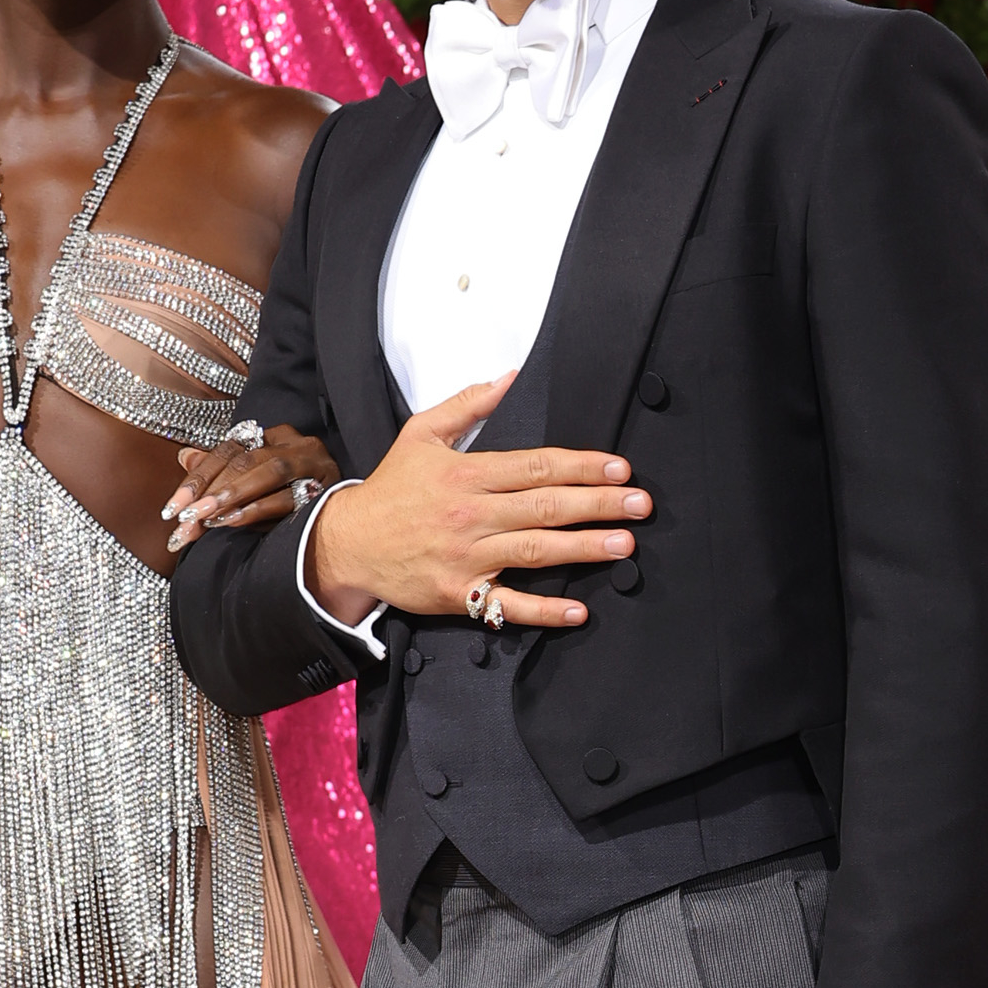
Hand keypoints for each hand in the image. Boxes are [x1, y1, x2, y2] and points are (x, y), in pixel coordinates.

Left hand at [164, 425, 338, 552]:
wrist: (351, 528)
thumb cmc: (296, 505)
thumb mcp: (253, 488)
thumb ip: (221, 473)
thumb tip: (184, 458)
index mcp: (278, 437)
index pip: (230, 449)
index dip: (198, 477)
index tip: (172, 507)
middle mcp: (299, 444)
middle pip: (247, 458)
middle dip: (210, 489)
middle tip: (183, 517)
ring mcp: (317, 464)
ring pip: (269, 471)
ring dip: (232, 496)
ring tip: (204, 519)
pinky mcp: (330, 489)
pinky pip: (290, 497)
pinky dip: (259, 509)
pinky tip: (234, 522)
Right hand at [304, 373, 646, 629]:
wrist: (347, 544)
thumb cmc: (390, 489)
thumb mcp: (420, 434)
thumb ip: (468, 404)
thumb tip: (510, 377)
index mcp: (467, 473)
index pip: (536, 466)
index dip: (582, 466)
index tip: (619, 467)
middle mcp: (472, 514)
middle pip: (545, 506)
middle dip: (598, 504)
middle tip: (640, 504)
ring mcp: (467, 557)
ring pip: (535, 550)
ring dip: (584, 549)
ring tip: (624, 546)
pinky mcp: (459, 594)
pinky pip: (507, 605)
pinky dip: (543, 610)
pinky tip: (577, 610)